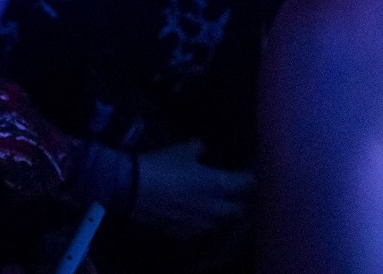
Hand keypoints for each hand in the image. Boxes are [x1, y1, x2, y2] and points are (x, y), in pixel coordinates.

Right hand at [132, 140, 252, 237]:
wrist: (133, 189)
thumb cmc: (161, 165)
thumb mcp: (182, 149)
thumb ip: (199, 149)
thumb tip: (205, 149)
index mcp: (218, 184)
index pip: (247, 184)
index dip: (250, 178)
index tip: (248, 174)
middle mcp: (215, 208)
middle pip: (239, 209)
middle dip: (239, 201)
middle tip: (233, 192)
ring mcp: (201, 224)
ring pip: (221, 222)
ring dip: (221, 214)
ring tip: (214, 205)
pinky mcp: (186, 233)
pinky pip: (201, 229)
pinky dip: (201, 222)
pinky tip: (193, 214)